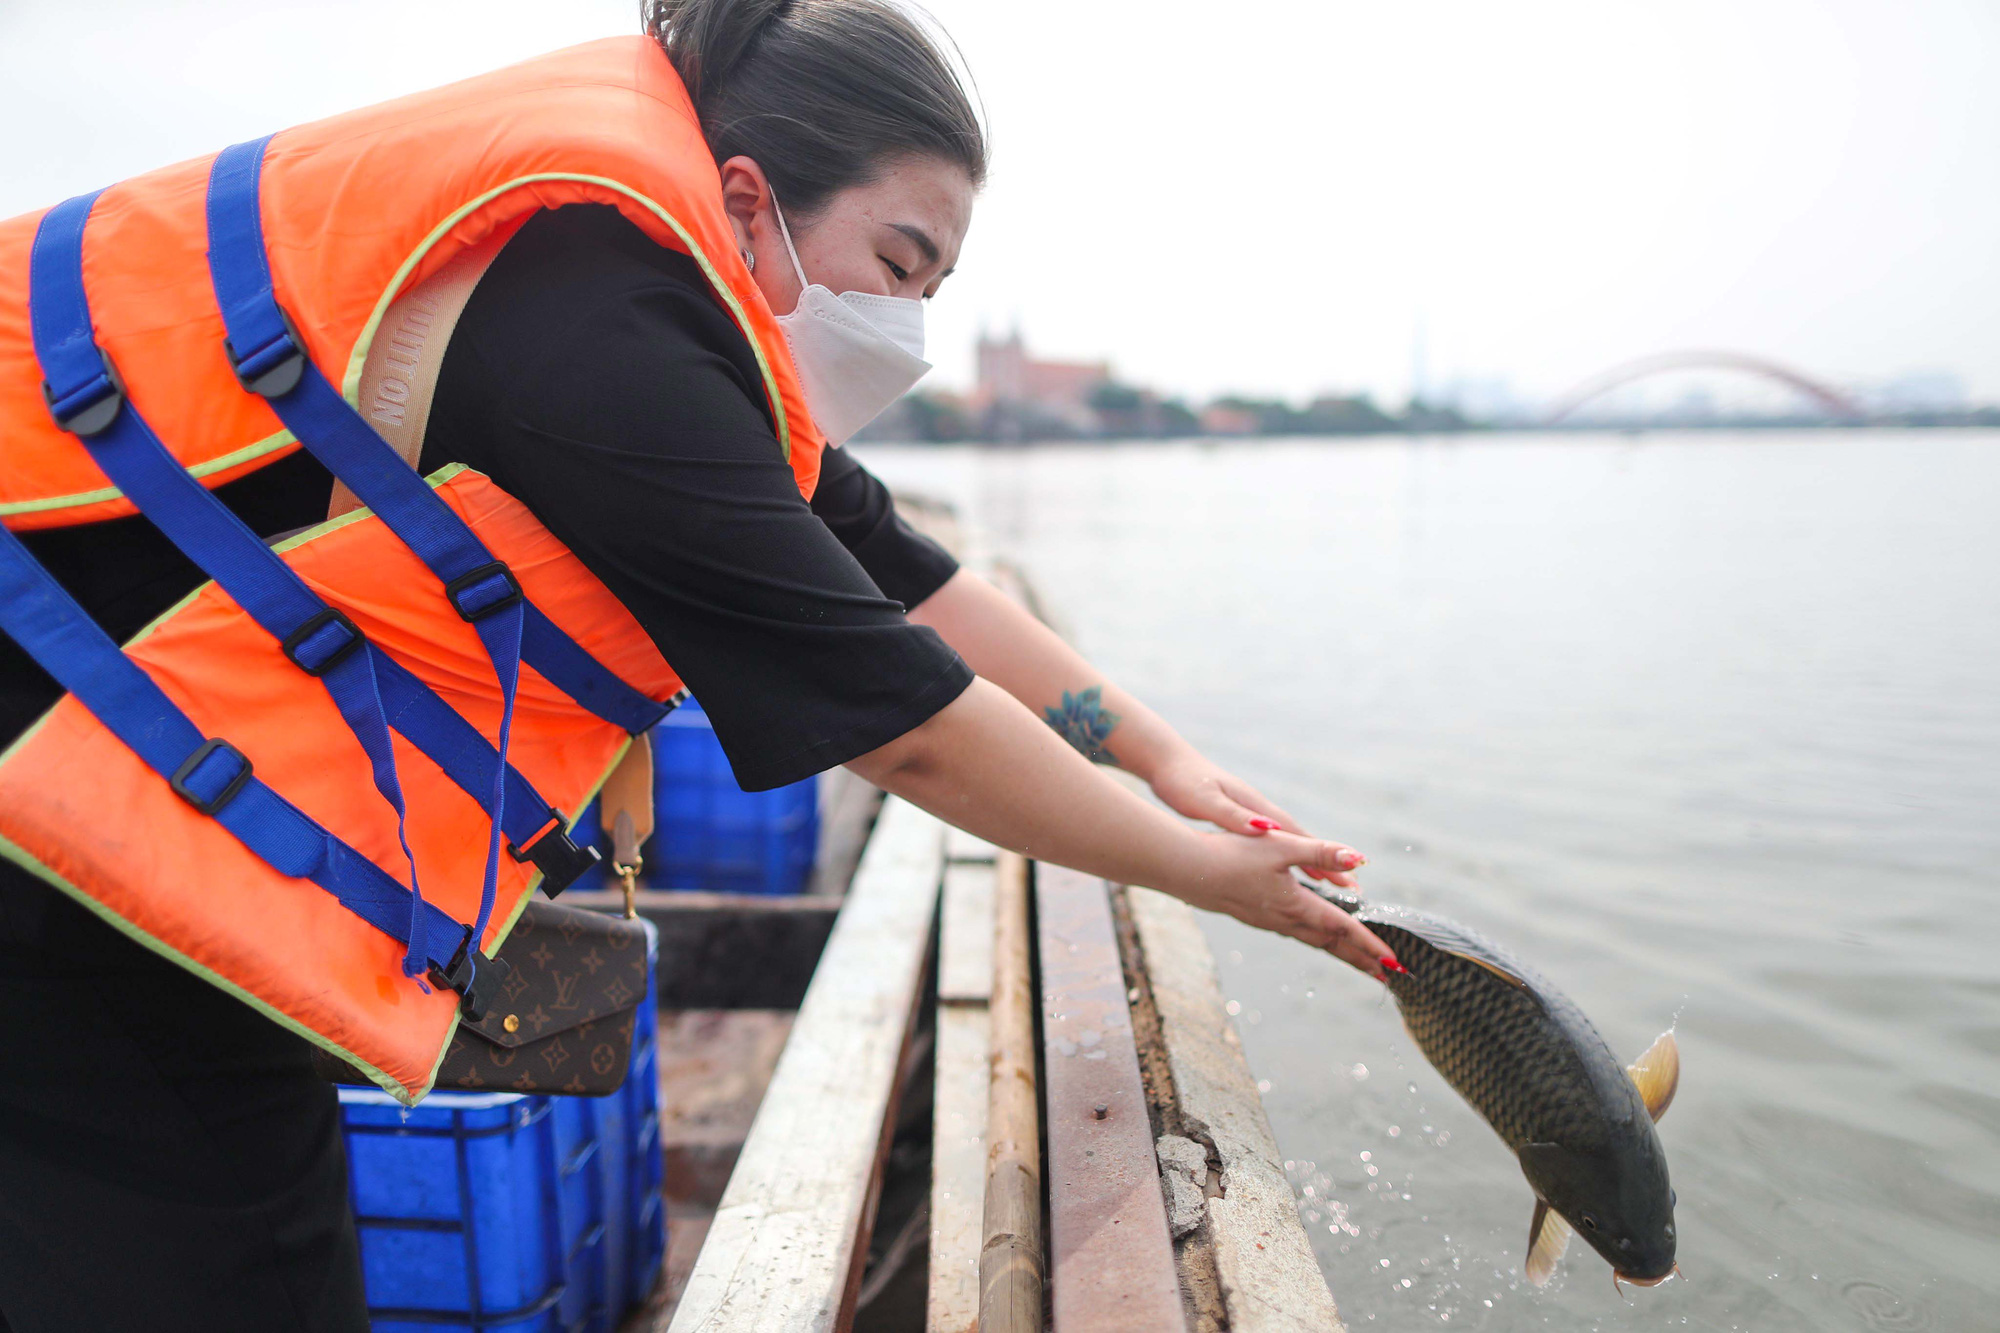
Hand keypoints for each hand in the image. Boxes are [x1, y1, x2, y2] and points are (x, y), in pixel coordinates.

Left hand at [1149, 751, 1344, 880]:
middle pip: (1301, 842)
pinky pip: (1274, 845)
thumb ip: (1234, 817)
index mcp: (1256, 808)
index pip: (1297, 837)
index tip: (1346, 876)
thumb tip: (1266, 830)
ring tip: (1334, 884)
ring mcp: (1253, 814)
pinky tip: (1294, 871)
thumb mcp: (1206, 802)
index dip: (1323, 858)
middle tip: (1353, 889)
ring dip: (1312, 863)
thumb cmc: (1184, 782)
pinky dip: (1290, 859)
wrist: (1168, 763)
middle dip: (1327, 865)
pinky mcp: (1243, 819)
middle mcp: (1260, 810)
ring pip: (1289, 844)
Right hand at [1167, 829, 1397, 979]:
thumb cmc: (1231, 855)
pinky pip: (1294, 932)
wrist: (1185, 871)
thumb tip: (1359, 859)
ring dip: (1338, 951)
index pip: (1342, 930)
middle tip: (1386, 975)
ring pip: (1312, 940)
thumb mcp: (1281, 847)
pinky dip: (1314, 938)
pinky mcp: (1255, 915)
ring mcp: (1268, 921)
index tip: (1394, 963)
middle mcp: (1285, 920)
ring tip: (1357, 960)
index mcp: (1297, 907)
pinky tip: (1311, 932)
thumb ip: (1320, 853)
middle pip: (1331, 945)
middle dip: (1360, 959)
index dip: (1370, 945)